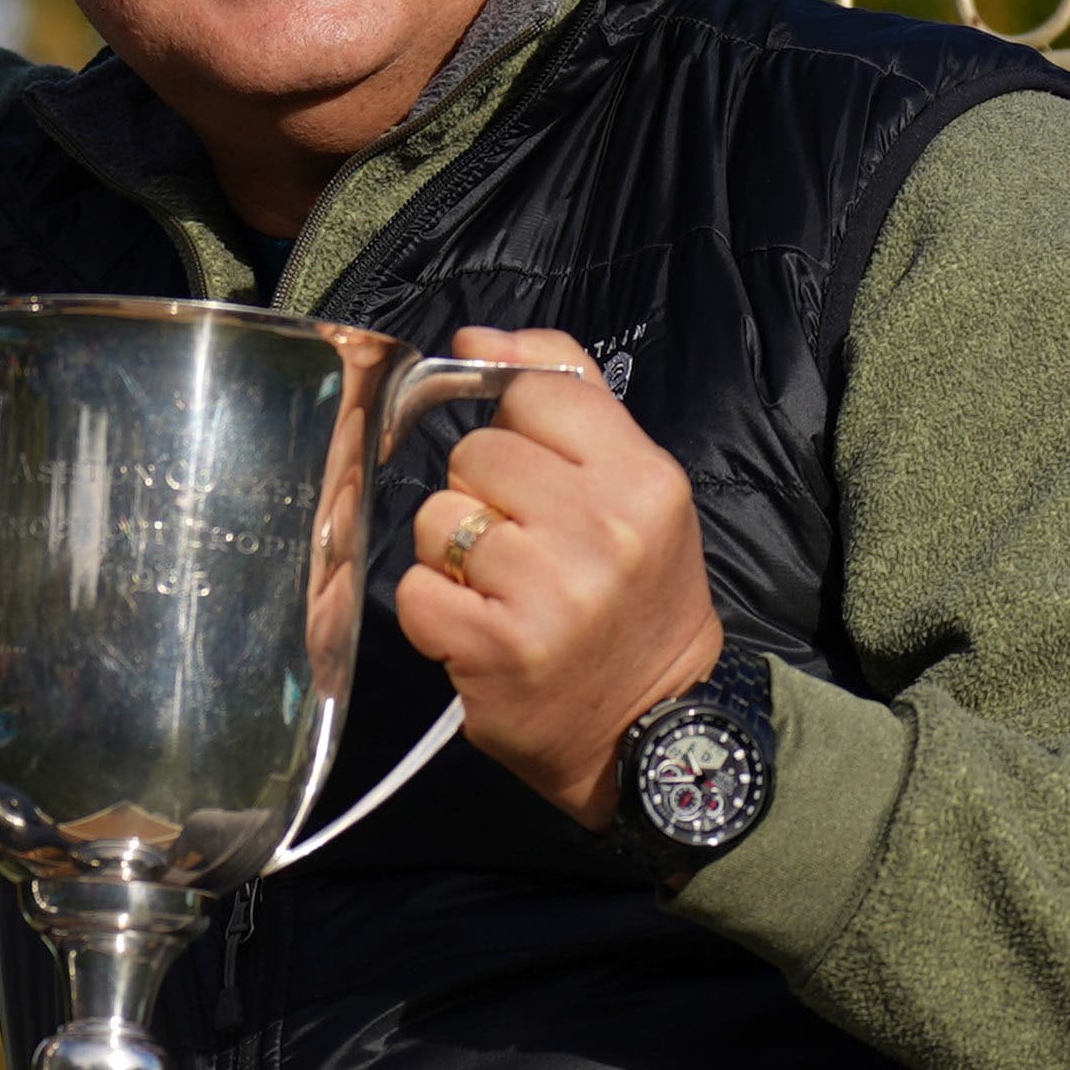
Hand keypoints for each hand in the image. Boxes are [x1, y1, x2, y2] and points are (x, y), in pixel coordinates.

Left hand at [392, 329, 724, 827]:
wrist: (655, 729)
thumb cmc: (638, 599)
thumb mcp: (636, 490)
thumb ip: (568, 399)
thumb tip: (473, 340)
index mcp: (644, 479)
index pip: (534, 393)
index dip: (518, 430)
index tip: (534, 475)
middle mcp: (602, 529)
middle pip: (475, 452)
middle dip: (484, 496)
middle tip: (527, 549)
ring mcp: (548, 591)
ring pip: (435, 517)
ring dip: (453, 555)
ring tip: (503, 592)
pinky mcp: (495, 648)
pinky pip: (415, 589)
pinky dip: (435, 612)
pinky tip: (481, 633)